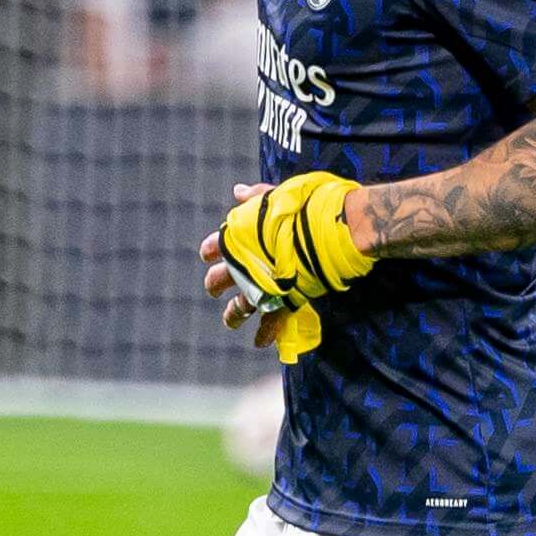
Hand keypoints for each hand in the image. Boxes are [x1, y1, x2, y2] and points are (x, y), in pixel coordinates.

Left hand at [200, 183, 314, 355]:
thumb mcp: (277, 195)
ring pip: (241, 306)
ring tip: (229, 320)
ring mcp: (264, 285)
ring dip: (233, 314)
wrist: (329, 229)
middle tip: (213, 287)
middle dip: (216, 283)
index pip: (218, 245)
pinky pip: (272, 322)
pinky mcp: (285, 300)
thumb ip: (257, 196)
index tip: (206, 253)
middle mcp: (246, 265)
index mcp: (240, 238)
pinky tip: (259, 343)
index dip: (211, 249)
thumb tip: (238, 192)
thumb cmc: (305, 206)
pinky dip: (266, 334)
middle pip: (223, 278)